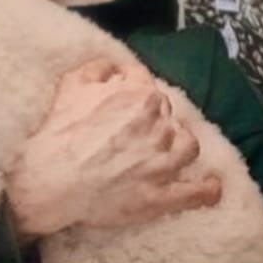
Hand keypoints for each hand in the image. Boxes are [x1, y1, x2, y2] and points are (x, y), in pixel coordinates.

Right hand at [6, 59, 220, 237]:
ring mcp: (164, 162)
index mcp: (139, 94)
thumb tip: (115, 66)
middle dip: (155, 117)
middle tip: (136, 127)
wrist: (52, 177)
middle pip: (168, 113)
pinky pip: (197, 192)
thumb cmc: (59, 129)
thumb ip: (99, 68)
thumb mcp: (72, 83)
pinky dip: (208, 189)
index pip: (146, 83)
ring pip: (188, 145)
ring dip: (180, 144)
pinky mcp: (162, 195)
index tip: (125, 97)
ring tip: (169, 149)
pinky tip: (211, 186)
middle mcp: (159, 125)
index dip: (133, 89)